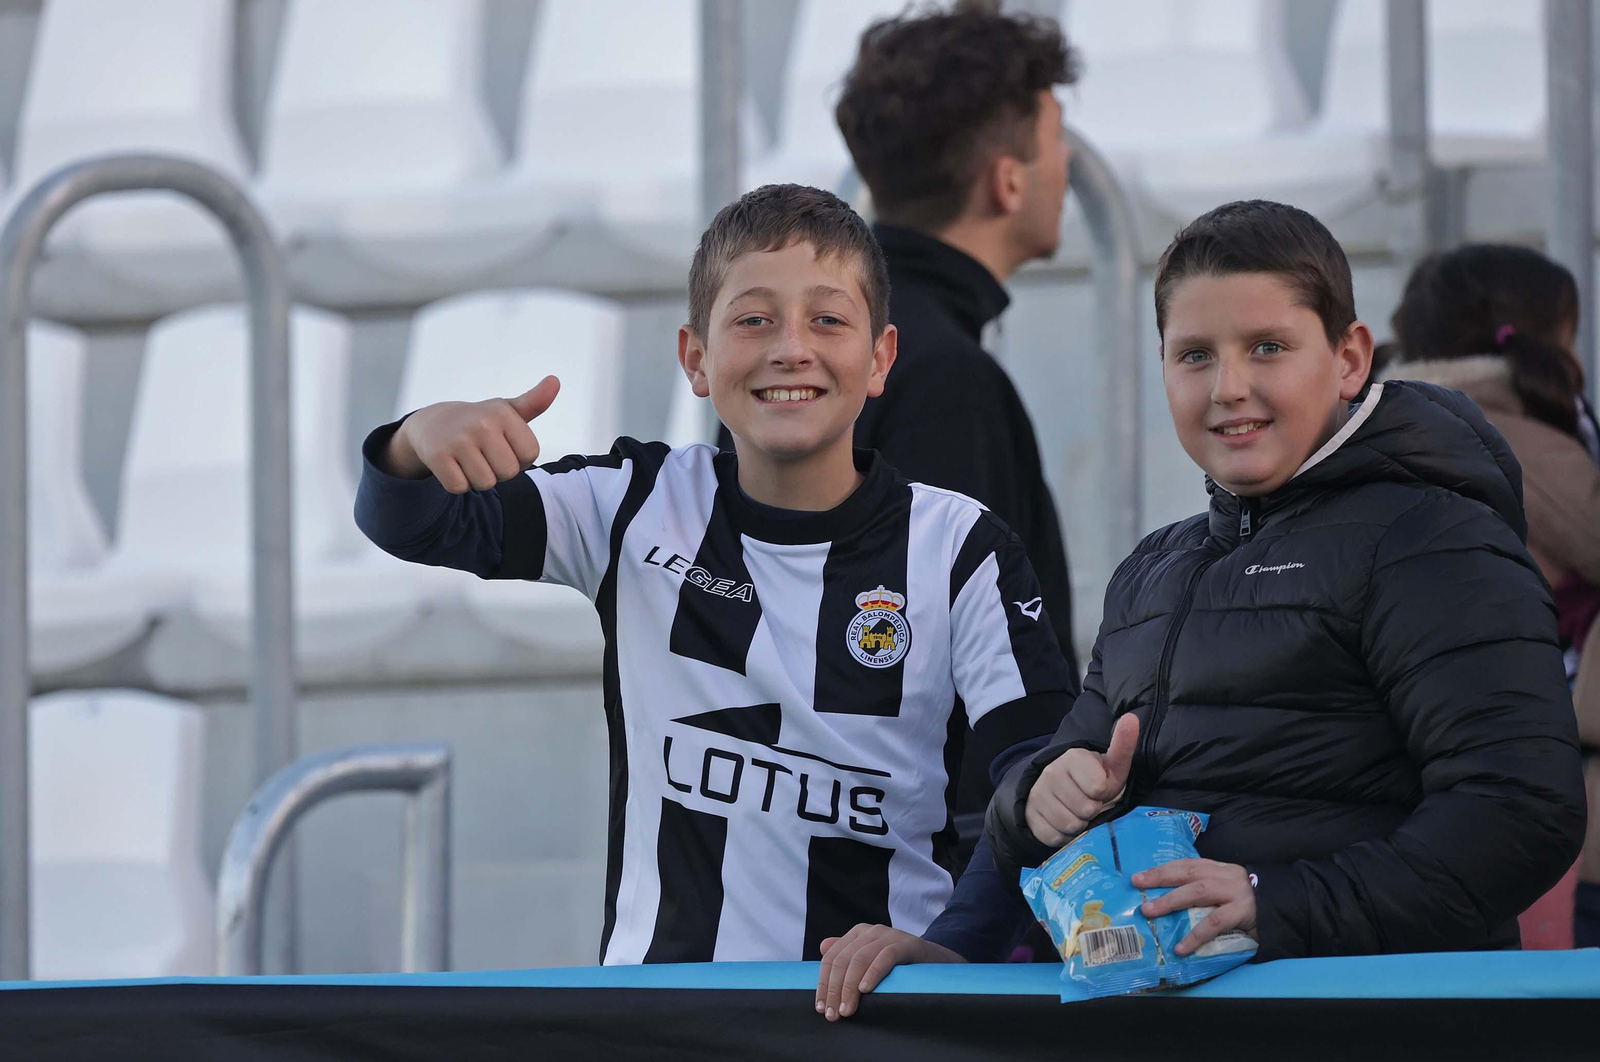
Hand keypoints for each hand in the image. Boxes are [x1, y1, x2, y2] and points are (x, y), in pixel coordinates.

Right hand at [383, 376, 559, 491]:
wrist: (432, 423)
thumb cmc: (480, 421)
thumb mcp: (507, 410)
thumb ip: (534, 402)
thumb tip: (555, 381)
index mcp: (503, 413)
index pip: (530, 454)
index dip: (520, 458)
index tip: (505, 446)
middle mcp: (482, 423)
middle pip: (509, 472)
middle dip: (499, 471)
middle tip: (484, 455)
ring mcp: (458, 440)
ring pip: (485, 483)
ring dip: (478, 478)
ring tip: (469, 460)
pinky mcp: (437, 456)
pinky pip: (460, 487)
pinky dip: (458, 483)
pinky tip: (454, 465)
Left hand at [815, 924, 962, 1020]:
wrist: (936, 961)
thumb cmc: (900, 965)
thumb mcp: (871, 959)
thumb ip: (848, 954)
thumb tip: (822, 946)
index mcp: (858, 934)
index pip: (831, 958)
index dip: (823, 983)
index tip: (821, 1008)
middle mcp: (871, 931)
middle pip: (843, 960)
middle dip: (835, 990)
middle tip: (834, 1014)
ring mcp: (888, 935)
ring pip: (859, 959)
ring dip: (850, 988)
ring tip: (847, 1010)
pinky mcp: (906, 943)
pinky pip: (885, 957)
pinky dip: (873, 973)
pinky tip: (866, 990)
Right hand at [1024, 713, 1138, 846]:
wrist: (1061, 789)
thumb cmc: (1094, 778)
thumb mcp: (1112, 764)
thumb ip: (1123, 744)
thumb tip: (1132, 718)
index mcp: (1073, 757)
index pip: (1098, 788)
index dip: (1104, 793)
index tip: (1100, 787)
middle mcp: (1051, 772)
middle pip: (1086, 809)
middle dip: (1092, 811)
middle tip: (1089, 802)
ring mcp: (1037, 794)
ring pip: (1070, 825)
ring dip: (1080, 825)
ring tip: (1078, 812)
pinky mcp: (1029, 815)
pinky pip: (1054, 836)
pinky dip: (1064, 836)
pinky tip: (1064, 822)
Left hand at [1132, 858, 1256, 955]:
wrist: (1287, 905)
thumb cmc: (1250, 900)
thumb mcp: (1227, 888)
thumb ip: (1206, 890)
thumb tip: (1172, 902)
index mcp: (1218, 869)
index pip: (1186, 864)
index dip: (1162, 868)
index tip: (1139, 876)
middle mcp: (1223, 876)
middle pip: (1186, 872)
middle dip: (1159, 877)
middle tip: (1137, 884)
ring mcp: (1233, 892)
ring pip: (1196, 892)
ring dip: (1170, 901)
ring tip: (1149, 912)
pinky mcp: (1242, 911)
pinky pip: (1214, 923)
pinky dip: (1195, 935)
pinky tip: (1181, 948)